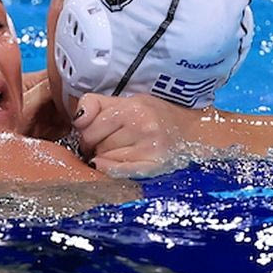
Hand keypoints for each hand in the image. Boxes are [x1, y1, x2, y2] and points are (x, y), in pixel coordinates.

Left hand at [71, 92, 200, 177]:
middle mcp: (142, 126)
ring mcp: (149, 149)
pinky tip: (111, 166)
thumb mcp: (129, 101)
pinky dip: (110, 170)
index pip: (89, 125)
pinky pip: (118, 172)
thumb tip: (78, 121)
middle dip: (95, 145)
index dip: (86, 132)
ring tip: (119, 151)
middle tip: (107, 144)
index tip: (93, 134)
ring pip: (104, 159)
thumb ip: (97, 105)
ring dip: (105, 158)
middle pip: (96, 144)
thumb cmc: (156, 116)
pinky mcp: (153, 167)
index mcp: (133, 108)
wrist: (194, 132)